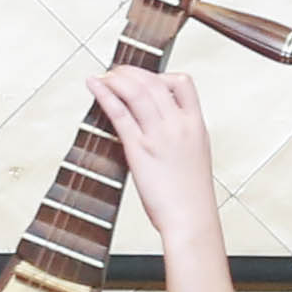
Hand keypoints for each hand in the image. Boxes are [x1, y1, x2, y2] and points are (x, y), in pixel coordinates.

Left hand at [91, 65, 221, 245]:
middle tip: (116, 72)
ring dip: (116, 78)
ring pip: (136, 91)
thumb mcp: (196, 156)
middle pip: (154, 82)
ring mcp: (158, 135)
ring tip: (104, 76)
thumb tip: (164, 126)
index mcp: (196, 125)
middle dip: (131, 72)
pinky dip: (105, 94)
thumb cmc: (192, 196)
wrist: (191, 219)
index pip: (183, 83)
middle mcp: (178, 125)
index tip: (146, 79)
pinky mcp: (139, 149)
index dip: (162, 75)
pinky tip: (94, 85)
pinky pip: (120, 113)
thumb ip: (182, 135)